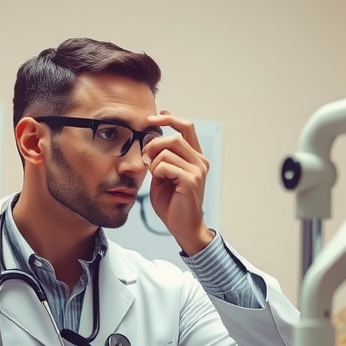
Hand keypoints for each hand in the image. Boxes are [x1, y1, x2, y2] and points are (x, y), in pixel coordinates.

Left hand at [141, 110, 212, 255]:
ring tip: (155, 176)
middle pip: (174, 137)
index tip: (151, 119)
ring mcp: (198, 170)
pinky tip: (161, 183)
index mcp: (195, 157)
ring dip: (154, 162)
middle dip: (154, 144)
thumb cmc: (172, 203)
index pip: (186, 128)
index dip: (168, 119)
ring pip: (168, 151)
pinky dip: (157, 172)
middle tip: (145, 157)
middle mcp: (200, 161)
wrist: (182, 227)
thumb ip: (160, 158)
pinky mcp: (191, 180)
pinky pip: (165, 165)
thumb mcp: (163, 175)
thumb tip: (151, 141)